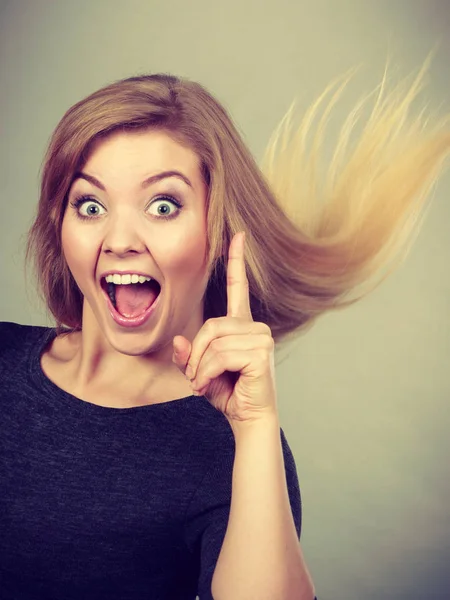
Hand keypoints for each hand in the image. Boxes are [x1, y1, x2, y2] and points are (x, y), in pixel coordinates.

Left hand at [172, 231, 277, 425]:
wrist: (248, 419)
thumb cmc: (228, 393)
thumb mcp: (200, 372)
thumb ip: (188, 355)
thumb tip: (179, 341)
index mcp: (242, 326)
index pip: (238, 287)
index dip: (236, 261)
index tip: (238, 235)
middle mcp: (254, 327)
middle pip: (210, 325)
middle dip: (196, 355)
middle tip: (195, 378)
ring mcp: (261, 338)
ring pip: (213, 341)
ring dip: (200, 367)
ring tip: (203, 384)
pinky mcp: (261, 353)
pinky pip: (220, 355)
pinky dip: (207, 373)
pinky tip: (210, 385)